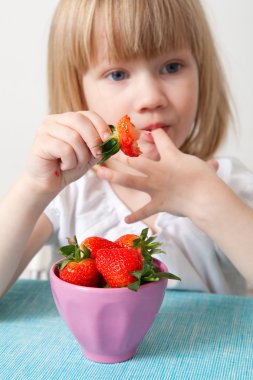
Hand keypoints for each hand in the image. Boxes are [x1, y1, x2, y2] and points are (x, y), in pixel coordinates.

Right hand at [27, 111, 111, 194]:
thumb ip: (100, 144)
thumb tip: (114, 138)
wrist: (49, 183)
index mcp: (67, 119)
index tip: (108, 139)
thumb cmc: (68, 166)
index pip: (88, 114)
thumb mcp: (89, 154)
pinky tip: (64, 166)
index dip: (101, 125)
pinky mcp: (40, 142)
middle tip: (97, 154)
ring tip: (75, 164)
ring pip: (73, 137)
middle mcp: (54, 120)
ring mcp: (45, 129)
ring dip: (80, 155)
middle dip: (93, 139)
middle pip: (80, 121)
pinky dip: (70, 161)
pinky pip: (64, 149)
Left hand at [96, 128, 218, 222]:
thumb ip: (202, 163)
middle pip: (136, 158)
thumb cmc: (205, 178)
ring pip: (132, 180)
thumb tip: (213, 162)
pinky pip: (144, 211)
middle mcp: (159, 170)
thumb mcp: (200, 164)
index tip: (136, 130)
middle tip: (107, 149)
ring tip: (101, 174)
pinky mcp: (159, 203)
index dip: (148, 133)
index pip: (158, 139)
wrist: (207, 196)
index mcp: (170, 157)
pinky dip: (135, 216)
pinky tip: (125, 220)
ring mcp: (156, 187)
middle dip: (121, 153)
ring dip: (115, 177)